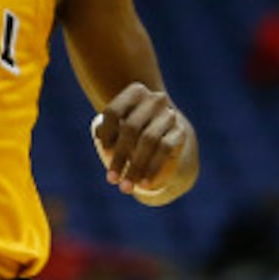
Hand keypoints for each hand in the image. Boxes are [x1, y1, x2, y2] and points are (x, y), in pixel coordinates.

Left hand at [92, 83, 194, 202]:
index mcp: (135, 92)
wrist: (163, 138)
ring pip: (148, 140)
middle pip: (131, 127)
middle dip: (119, 156)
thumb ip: (107, 130)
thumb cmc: (132, 133)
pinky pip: (165, 149)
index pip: (114, 111)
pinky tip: (144, 183)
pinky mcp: (180, 131)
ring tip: (125, 187)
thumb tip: (98, 133)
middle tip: (111, 180)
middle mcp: (154, 99)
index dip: (107, 133)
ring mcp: (169, 115)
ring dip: (135, 166)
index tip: (103, 151)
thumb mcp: (116, 130)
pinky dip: (152, 168)